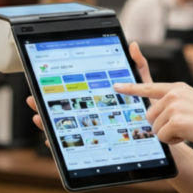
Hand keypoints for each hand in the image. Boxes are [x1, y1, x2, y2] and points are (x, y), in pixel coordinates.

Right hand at [25, 42, 154, 147]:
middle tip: (34, 98)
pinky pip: (73, 145)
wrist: (158, 135)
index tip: (45, 80)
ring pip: (65, 126)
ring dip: (48, 122)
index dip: (60, 86)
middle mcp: (92, 114)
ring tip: (38, 117)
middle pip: (65, 108)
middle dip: (47, 103)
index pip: (77, 91)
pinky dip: (60, 143)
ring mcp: (91, 130)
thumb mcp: (143, 87)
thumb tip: (131, 45)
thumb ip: (136, 66)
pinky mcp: (94, 146)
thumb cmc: (148, 112)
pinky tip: (51, 139)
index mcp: (100, 98)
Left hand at [114, 45, 192, 150]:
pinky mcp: (175, 121)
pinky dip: (173, 141)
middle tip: (181, 126)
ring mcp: (174, 106)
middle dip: (161, 125)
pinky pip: (162, 137)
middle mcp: (173, 94)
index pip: (149, 86)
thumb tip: (154, 114)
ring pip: (155, 127)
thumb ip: (173, 103)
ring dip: (168, 134)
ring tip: (188, 129)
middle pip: (150, 115)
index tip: (116, 86)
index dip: (131, 88)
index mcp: (177, 88)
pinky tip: (188, 135)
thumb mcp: (192, 102)